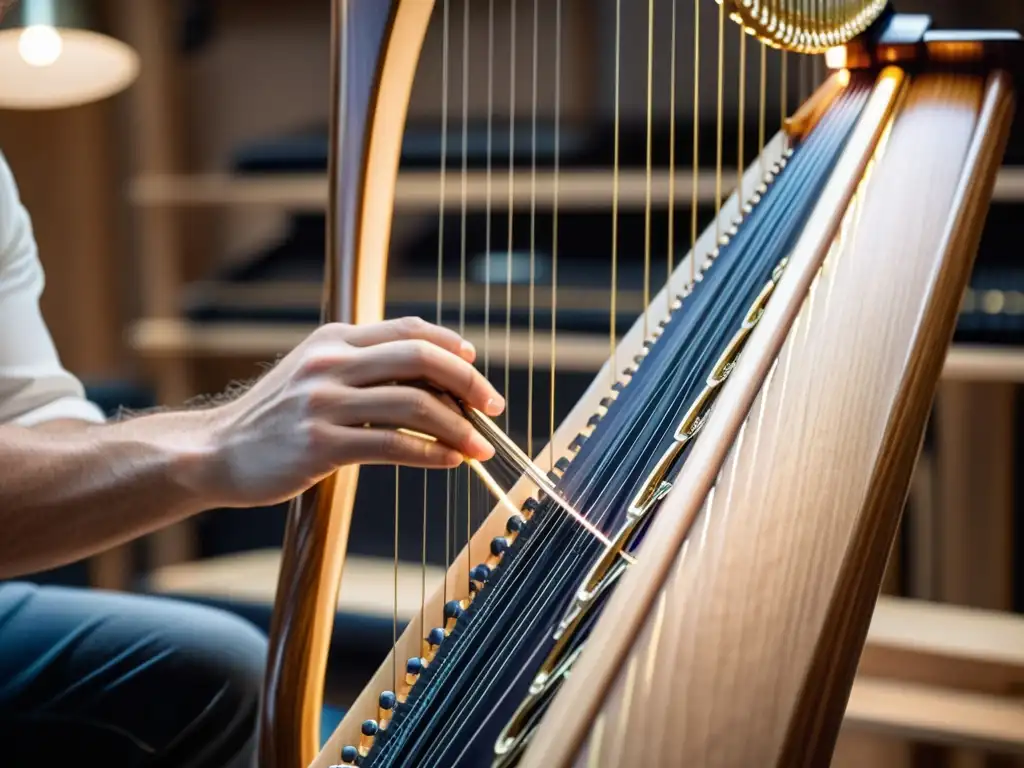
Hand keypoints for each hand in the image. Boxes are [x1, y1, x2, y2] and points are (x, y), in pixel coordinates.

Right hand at [196, 317, 504, 506]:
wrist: (215, 452)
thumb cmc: (274, 418)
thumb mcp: (314, 373)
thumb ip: (363, 366)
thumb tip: (432, 377)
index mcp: (335, 340)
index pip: (409, 330)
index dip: (452, 346)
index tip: (476, 367)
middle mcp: (331, 363)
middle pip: (420, 359)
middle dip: (468, 383)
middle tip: (494, 406)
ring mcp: (324, 403)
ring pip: (414, 404)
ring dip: (459, 426)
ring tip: (480, 445)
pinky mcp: (321, 445)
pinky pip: (393, 445)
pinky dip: (432, 453)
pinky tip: (450, 460)